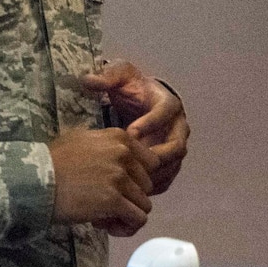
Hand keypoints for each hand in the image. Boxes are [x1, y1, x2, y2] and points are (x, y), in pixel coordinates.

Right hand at [49, 126, 153, 235]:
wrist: (33, 180)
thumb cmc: (51, 162)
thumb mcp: (82, 140)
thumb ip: (108, 146)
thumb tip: (125, 160)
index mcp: (120, 138)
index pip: (150, 163)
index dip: (136, 180)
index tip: (117, 187)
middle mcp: (124, 154)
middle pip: (147, 186)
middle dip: (130, 198)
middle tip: (105, 204)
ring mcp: (120, 177)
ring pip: (144, 204)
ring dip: (125, 215)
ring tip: (102, 216)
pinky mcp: (114, 200)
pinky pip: (138, 220)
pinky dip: (126, 228)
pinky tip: (106, 227)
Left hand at [82, 60, 187, 193]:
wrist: (142, 99)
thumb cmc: (132, 88)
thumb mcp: (121, 76)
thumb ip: (107, 77)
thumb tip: (88, 80)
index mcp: (169, 104)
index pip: (166, 113)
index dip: (151, 123)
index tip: (130, 132)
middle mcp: (178, 126)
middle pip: (177, 145)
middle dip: (157, 155)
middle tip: (134, 163)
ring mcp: (175, 146)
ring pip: (173, 165)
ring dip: (155, 174)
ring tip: (133, 181)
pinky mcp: (170, 162)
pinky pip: (167, 177)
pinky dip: (153, 185)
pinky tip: (134, 190)